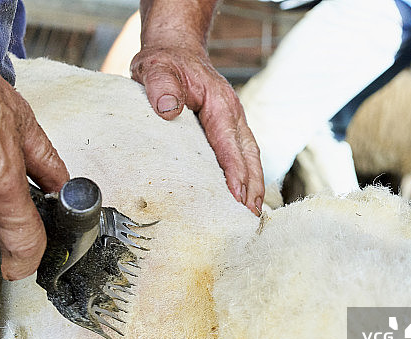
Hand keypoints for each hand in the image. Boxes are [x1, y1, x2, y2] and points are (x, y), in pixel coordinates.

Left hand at [131, 45, 263, 214]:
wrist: (175, 49)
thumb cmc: (166, 61)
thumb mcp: (156, 68)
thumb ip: (161, 86)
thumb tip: (168, 110)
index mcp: (219, 104)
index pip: (229, 144)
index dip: (234, 173)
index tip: (237, 197)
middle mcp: (232, 114)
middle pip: (249, 155)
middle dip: (252, 187)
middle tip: (251, 217)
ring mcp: (232, 121)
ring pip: (249, 157)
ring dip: (254, 185)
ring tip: (252, 214)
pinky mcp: (227, 128)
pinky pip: (241, 154)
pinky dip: (246, 176)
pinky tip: (243, 196)